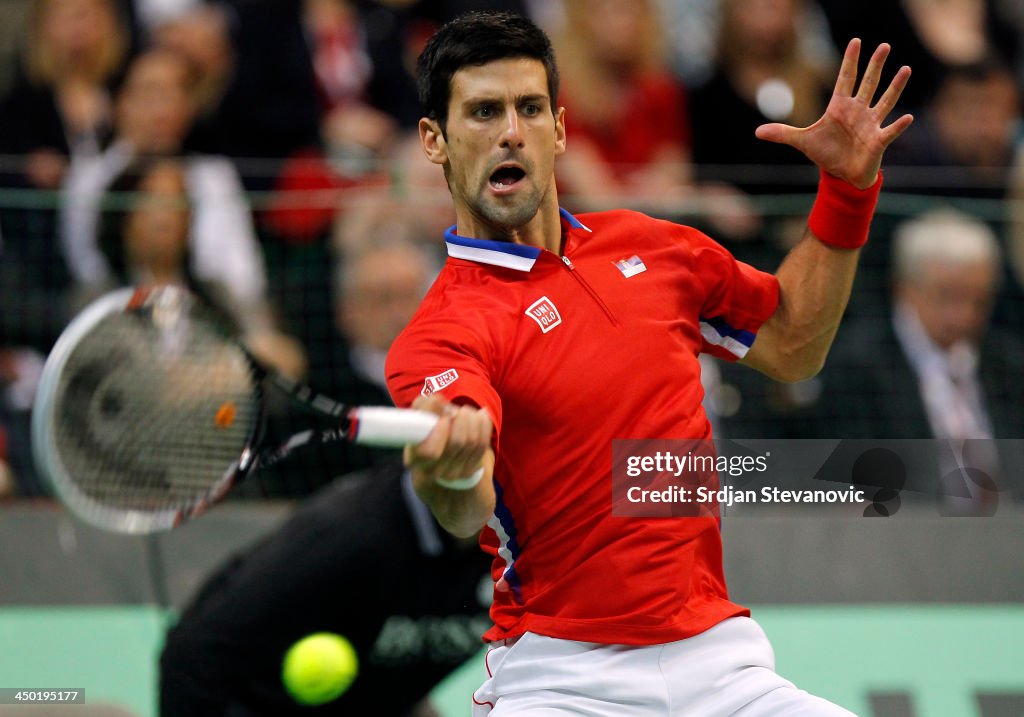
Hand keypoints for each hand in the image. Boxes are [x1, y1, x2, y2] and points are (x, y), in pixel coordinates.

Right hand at [404, 394, 491, 490]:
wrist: (439, 446)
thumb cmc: (427, 426)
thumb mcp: (420, 412)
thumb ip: (428, 405)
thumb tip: (448, 410)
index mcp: (414, 459)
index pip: (430, 452)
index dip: (441, 431)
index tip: (444, 418)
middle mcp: (432, 471)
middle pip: (457, 443)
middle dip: (461, 418)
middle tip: (456, 410)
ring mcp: (452, 474)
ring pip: (473, 442)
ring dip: (472, 419)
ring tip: (466, 412)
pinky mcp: (469, 471)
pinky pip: (483, 444)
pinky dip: (483, 425)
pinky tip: (479, 417)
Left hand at [755, 39, 913, 188]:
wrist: (841, 175)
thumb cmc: (826, 153)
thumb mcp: (802, 141)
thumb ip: (782, 133)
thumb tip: (757, 132)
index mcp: (839, 107)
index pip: (845, 79)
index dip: (849, 61)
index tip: (856, 41)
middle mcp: (858, 111)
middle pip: (868, 84)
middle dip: (875, 66)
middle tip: (884, 45)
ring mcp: (870, 125)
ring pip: (884, 101)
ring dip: (894, 87)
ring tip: (905, 69)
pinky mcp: (877, 141)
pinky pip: (890, 131)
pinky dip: (898, 126)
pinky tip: (908, 117)